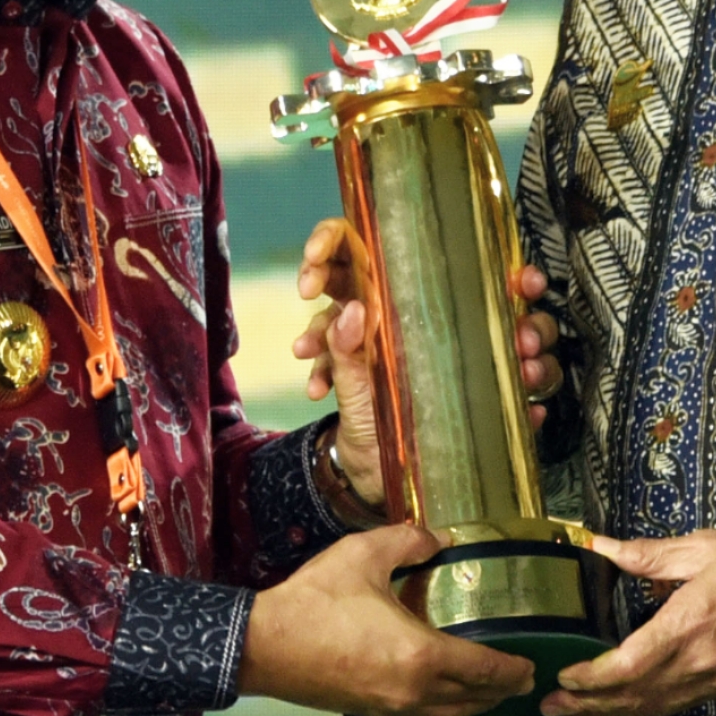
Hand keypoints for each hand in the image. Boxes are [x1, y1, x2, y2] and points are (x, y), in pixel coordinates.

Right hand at [239, 524, 535, 715]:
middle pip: (472, 701)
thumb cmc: (313, 601)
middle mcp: (412, 690)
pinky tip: (435, 705)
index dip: (513, 671)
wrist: (264, 644)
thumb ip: (409, 540)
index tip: (529, 667)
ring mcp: (389, 707)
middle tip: (517, 680)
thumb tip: (437, 536)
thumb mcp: (364, 554)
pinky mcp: (368, 712)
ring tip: (485, 693)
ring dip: (472, 706)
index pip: (485, 671)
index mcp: (421, 655)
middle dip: (500, 691)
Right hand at [293, 219, 385, 505]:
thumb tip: (352, 309)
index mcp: (401, 306)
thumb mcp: (381, 393)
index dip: (334, 241)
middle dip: (317, 272)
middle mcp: (386, 317)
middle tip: (305, 288)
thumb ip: (359, 354)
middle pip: (342, 271)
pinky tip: (315, 390)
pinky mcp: (352, 364)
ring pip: (330, 313)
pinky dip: (316, 367)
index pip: (366, 250)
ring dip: (313, 330)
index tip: (313, 257)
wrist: (393, 475)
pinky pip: (325, 352)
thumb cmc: (411, 432)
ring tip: (304, 353)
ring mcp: (367, 339)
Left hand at [294, 222, 566, 506]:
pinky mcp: (493, 422)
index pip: (489, 292)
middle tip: (525, 338)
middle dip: (535, 326)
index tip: (524, 281)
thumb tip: (352, 310)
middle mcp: (474, 349)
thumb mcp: (350, 375)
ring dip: (540, 365)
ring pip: (536, 363)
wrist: (368, 469)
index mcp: (444, 325)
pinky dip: (530, 410)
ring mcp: (489, 385)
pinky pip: (524, 412)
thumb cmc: (364, 410)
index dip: (516, 281)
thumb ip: (345, 346)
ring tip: (526, 371)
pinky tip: (530, 411)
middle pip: (525, 323)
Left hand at [540, 530, 715, 715]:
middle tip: (550, 706)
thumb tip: (601, 546)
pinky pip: (676, 706)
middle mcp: (698, 661)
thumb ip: (648, 555)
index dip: (589, 677)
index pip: (626, 665)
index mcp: (687, 623)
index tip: (563, 673)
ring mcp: (714, 679)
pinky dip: (643, 713)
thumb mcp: (703, 547)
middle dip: (587, 705)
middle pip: (632, 696)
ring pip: (653, 708)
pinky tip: (624, 714)